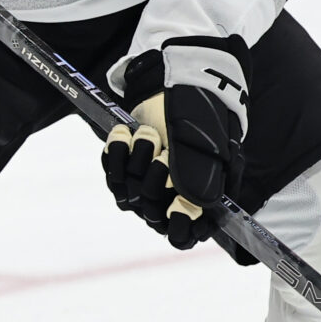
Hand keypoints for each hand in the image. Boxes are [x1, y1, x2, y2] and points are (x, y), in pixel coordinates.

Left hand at [102, 40, 247, 248]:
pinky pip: (111, 172)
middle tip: (166, 152)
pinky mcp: (123, 168)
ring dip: (137, 158)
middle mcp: (169, 197)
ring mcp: (144, 184)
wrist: (177, 85)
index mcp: (198, 199)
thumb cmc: (201, 116)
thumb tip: (190, 207)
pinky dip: (116, 149)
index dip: (178, 227)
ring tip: (150, 134)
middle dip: (157, 176)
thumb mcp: (209, 143)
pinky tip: (126, 132)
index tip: (177, 208)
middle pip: (151, 213)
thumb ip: (200, 176)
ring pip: (127, 194)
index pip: (183, 235)